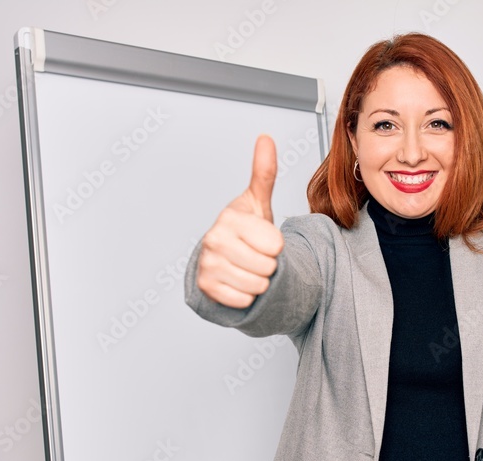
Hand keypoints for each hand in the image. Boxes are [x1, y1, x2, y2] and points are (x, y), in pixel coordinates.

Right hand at [197, 134, 283, 307]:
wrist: (224, 256)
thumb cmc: (244, 229)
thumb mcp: (257, 201)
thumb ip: (264, 172)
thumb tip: (265, 137)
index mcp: (230, 218)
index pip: (276, 245)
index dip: (276, 246)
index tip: (263, 239)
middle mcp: (213, 239)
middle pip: (267, 267)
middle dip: (268, 265)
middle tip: (255, 255)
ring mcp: (207, 264)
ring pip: (257, 286)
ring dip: (258, 282)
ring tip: (248, 267)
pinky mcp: (205, 287)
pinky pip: (243, 301)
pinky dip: (245, 297)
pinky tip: (237, 282)